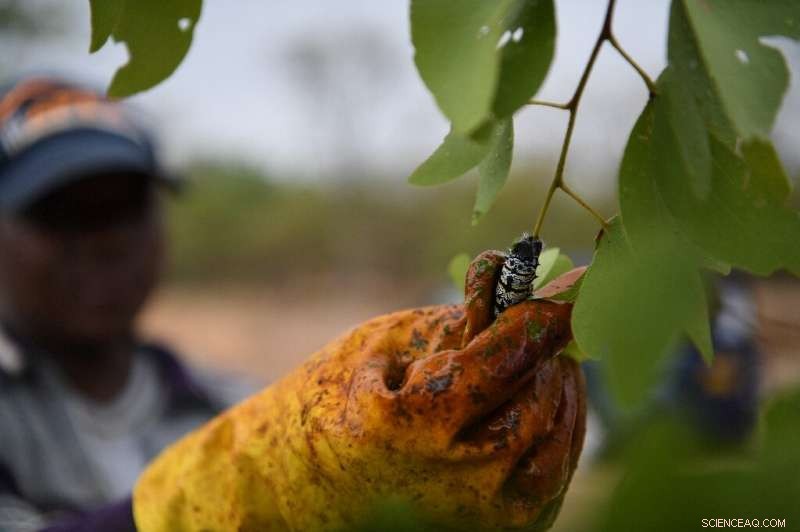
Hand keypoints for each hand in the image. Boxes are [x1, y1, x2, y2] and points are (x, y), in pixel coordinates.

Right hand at [133, 251, 585, 530]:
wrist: (299, 489)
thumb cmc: (334, 403)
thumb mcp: (385, 346)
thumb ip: (456, 322)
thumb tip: (522, 295)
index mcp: (414, 422)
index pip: (508, 356)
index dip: (550, 311)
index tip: (586, 279)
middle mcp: (458, 480)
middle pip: (540, 395)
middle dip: (550, 347)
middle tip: (549, 315)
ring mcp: (483, 518)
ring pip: (559, 437)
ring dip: (559, 385)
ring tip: (543, 355)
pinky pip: (554, 473)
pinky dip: (559, 428)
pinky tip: (542, 397)